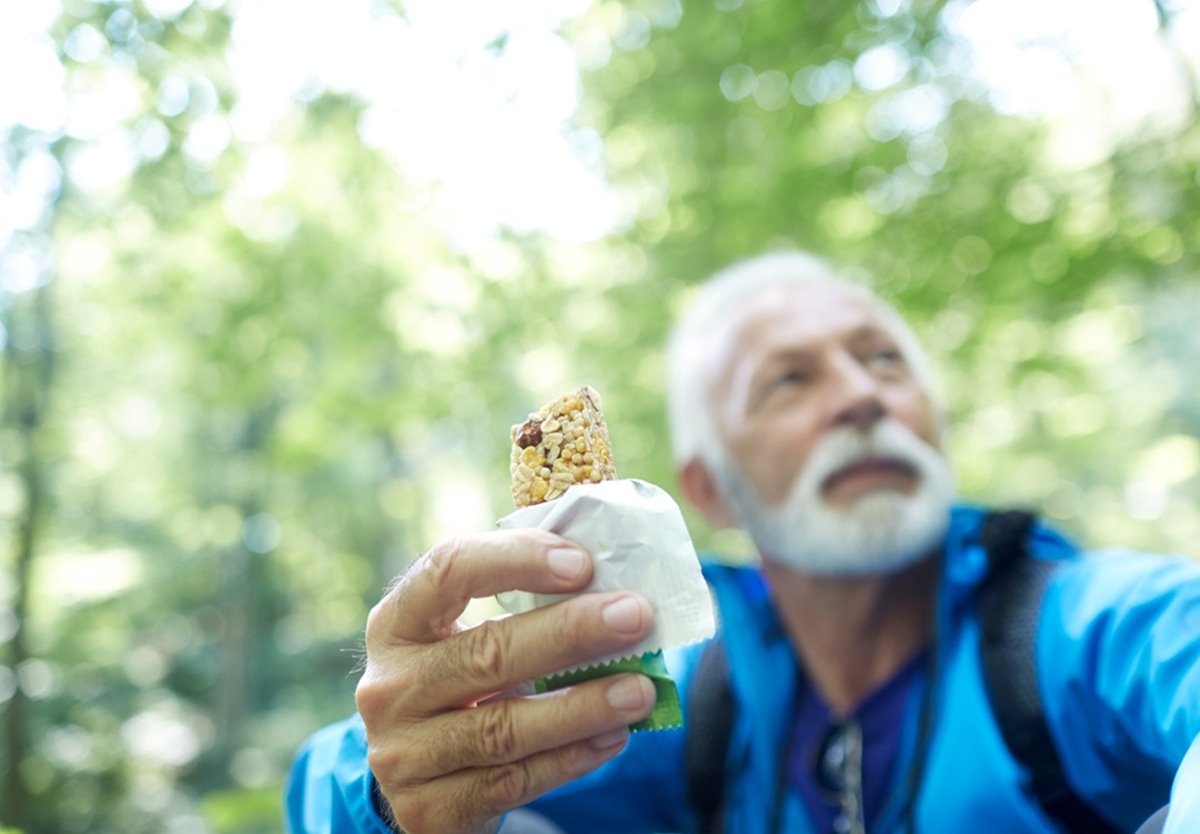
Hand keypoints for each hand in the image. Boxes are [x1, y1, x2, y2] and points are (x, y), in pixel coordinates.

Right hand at [356, 529, 656, 833]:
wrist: (419, 773)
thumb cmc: (462, 678)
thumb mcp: (466, 633)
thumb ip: (521, 601)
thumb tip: (611, 578)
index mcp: (397, 623)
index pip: (448, 572)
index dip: (516, 561)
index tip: (583, 562)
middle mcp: (390, 687)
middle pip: (487, 654)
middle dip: (570, 632)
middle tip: (635, 615)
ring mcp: (404, 753)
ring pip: (503, 728)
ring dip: (582, 706)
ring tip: (640, 689)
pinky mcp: (430, 808)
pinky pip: (513, 782)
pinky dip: (571, 758)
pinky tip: (614, 736)